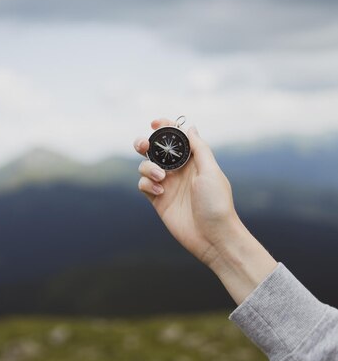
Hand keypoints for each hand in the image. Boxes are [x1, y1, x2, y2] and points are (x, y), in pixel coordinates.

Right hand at [134, 117, 239, 266]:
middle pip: (154, 149)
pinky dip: (146, 184)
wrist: (213, 237)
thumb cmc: (217, 204)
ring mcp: (167, 185)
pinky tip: (159, 192)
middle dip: (144, 143)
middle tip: (143, 145)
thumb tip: (189, 127)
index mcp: (193, 160)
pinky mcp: (158, 200)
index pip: (176, 138)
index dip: (164, 127)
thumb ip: (198, 148)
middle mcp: (178, 170)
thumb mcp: (211, 171)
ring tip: (161, 178)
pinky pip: (143, 185)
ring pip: (145, 166)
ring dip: (148, 167)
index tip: (155, 122)